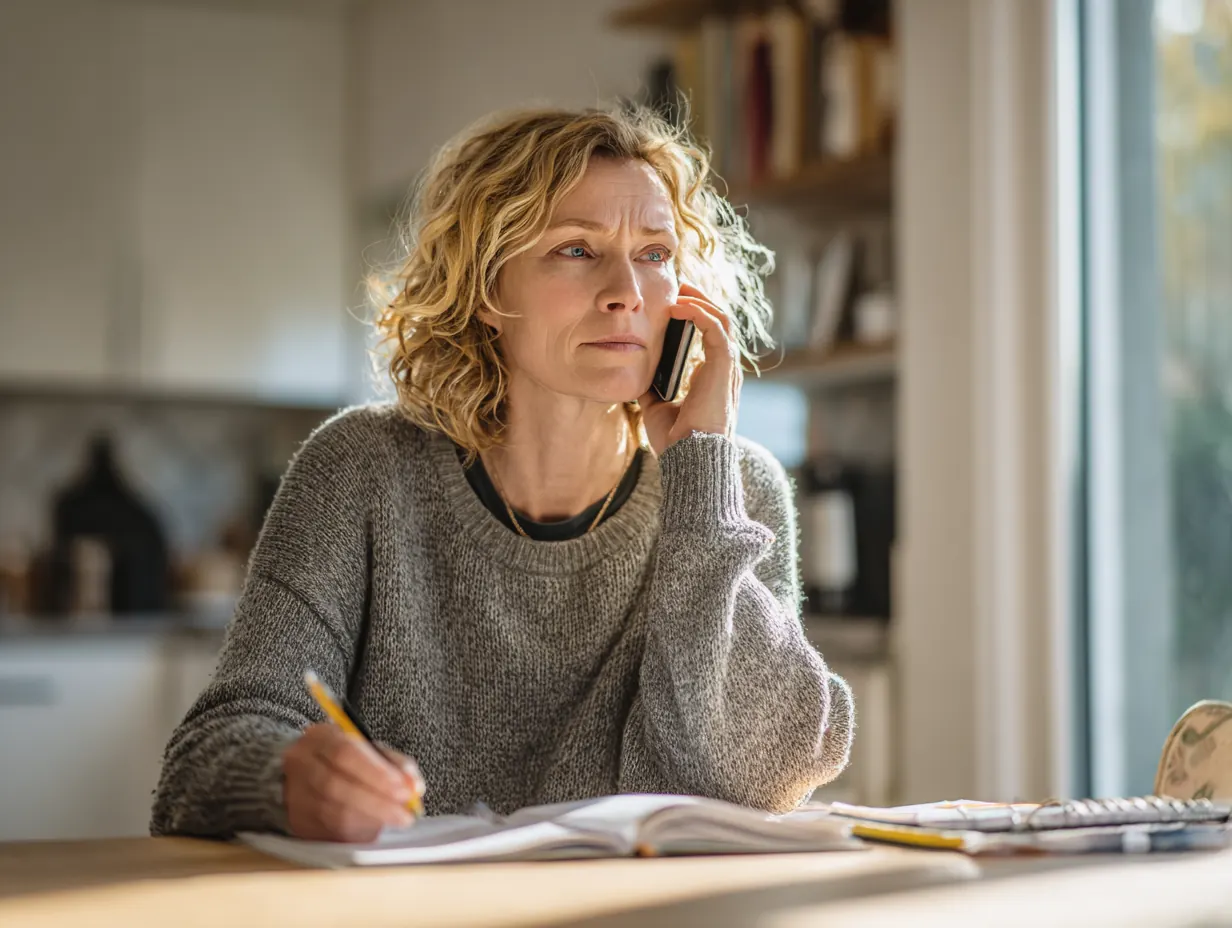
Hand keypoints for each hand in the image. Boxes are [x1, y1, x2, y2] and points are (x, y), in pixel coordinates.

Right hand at [282, 723, 424, 841]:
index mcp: (320, 737)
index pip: (345, 753)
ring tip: (395, 820)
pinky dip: (357, 832)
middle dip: (376, 802)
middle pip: (336, 786)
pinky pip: (329, 832)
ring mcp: (294, 794)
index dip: (376, 774)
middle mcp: (300, 763)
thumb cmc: (347, 760)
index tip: (404, 790)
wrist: (306, 775)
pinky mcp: (297, 821)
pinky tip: (376, 829)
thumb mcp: (370, 750)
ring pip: (332, 813)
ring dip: (369, 820)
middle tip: (405, 814)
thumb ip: (395, 764)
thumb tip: (415, 787)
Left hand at [639, 282, 740, 454]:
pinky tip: (679, 307)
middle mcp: (724, 371)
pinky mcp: (723, 367)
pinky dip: (699, 312)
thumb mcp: (657, 408)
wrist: (689, 459)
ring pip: (722, 320)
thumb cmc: (676, 441)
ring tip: (679, 291)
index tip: (674, 305)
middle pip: (720, 323)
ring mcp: (727, 368)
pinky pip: (716, 328)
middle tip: (678, 287)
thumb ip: (653, 389)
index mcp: (713, 379)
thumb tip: (636, 376)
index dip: (697, 317)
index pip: (712, 338)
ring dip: (700, 301)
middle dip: (701, 301)